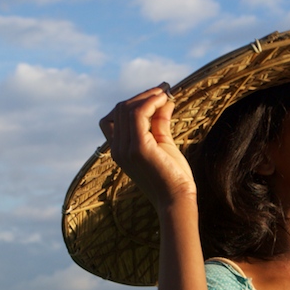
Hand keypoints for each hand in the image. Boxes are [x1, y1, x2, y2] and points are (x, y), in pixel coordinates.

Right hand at [99, 85, 196, 206]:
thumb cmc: (172, 175)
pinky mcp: (138, 148)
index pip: (112, 118)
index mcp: (119, 150)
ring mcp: (126, 149)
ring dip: (147, 96)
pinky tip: (164, 99)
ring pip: (127, 108)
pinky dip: (151, 102)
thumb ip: (160, 122)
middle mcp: (117, 150)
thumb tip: (165, 100)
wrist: (177, 199)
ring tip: (165, 92)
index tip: (154, 96)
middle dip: (141, 96)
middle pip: (119, 109)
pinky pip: (138, 114)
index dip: (131, 103)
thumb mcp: (164, 143)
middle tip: (163, 90)